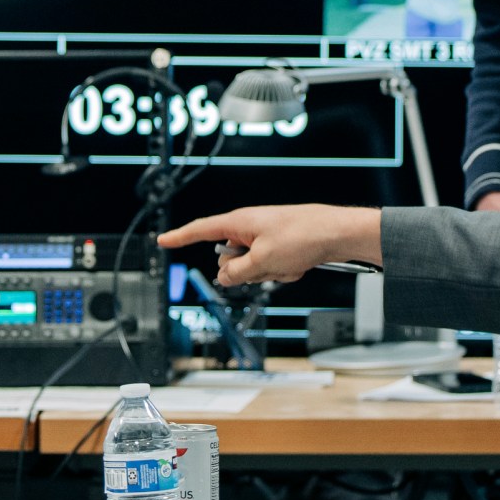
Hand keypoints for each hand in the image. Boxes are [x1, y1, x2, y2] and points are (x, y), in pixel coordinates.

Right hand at [156, 205, 380, 286]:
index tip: (162, 240)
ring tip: (287, 264)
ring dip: (267, 273)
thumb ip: (237, 272)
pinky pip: (270, 268)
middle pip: (228, 259)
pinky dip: (282, 271)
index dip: (180, 237)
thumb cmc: (302, 236)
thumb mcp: (262, 261)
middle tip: (266, 267)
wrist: (337, 234)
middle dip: (244, 270)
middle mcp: (249, 228)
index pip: (201, 231)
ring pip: (251, 267)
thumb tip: (224, 276)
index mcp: (239, 222)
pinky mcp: (279, 247)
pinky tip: (297, 266)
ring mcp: (265, 238)